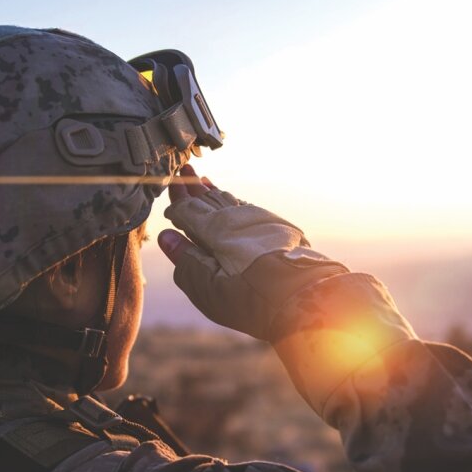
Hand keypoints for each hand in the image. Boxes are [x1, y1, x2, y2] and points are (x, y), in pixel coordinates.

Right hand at [158, 165, 347, 340]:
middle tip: (186, 172)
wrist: (304, 297)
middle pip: (210, 199)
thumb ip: (186, 260)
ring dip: (216, 193)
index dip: (177, 203)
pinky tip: (234, 204)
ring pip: (231, 201)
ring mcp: (261, 220)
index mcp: (216, 229)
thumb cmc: (252, 299)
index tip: (170, 191)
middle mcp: (238, 217)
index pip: (188, 209)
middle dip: (195, 189)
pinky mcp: (279, 228)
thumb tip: (167, 238)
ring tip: (205, 183)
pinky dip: (236, 204)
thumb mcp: (208, 288)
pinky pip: (249, 209)